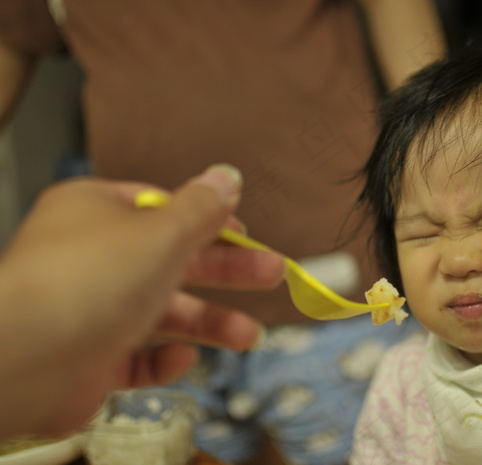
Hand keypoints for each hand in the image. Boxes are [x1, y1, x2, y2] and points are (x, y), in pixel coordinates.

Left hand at [0, 165, 284, 437]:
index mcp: (96, 211)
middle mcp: (92, 257)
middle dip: (226, 270)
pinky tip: (182, 357)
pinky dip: (163, 357)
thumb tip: (227, 175)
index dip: (208, 219)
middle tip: (272, 273)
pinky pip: (136, 354)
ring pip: (162, 311)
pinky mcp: (91, 356)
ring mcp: (90, 309)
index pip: (161, 208)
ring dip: (209, 322)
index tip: (245, 232)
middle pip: (173, 260)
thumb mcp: (162, 232)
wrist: (25, 362)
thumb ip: (202, 208)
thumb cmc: (90, 280)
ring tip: (249, 336)